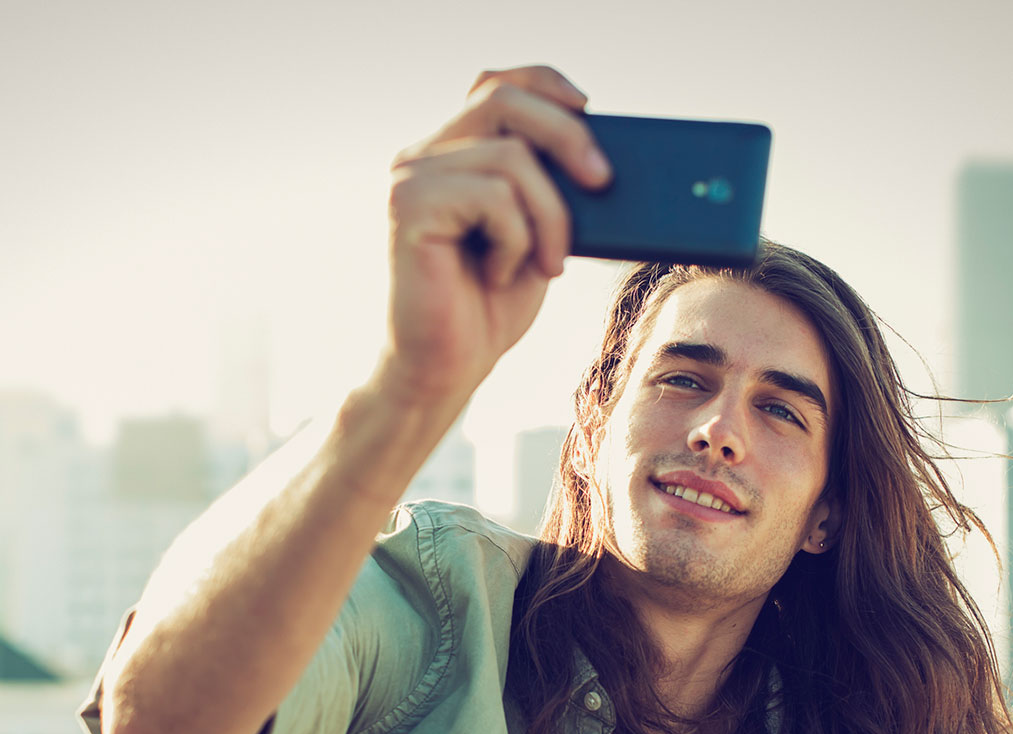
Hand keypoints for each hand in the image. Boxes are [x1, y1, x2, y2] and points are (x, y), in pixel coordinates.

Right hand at [377, 65, 611, 408]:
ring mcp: (411, 179)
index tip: (589, 108)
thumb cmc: (489, 306)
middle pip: (504, 101)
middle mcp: (423, 157)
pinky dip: (516, 240)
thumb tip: (603, 158)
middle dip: (567, 136)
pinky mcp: (409, 207)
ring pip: (511, 158)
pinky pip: (494, 196)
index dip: (545, 84)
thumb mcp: (537, 233)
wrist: (445, 369)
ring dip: (550, 216)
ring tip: (545, 262)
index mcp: (451, 155)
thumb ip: (550, 187)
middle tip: (603, 182)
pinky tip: (499, 275)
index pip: (496, 85)